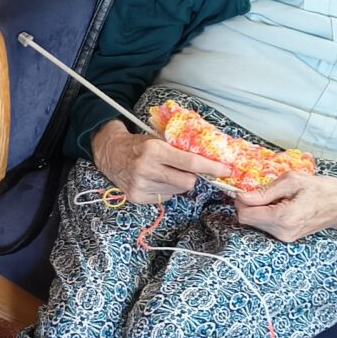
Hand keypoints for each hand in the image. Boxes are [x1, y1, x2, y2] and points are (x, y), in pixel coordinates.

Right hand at [89, 122, 220, 202]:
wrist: (110, 154)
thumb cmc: (139, 144)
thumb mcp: (158, 139)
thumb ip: (180, 149)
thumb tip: (210, 159)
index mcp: (154, 150)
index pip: (191, 163)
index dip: (211, 168)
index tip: (226, 170)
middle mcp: (147, 169)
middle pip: (187, 183)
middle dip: (193, 178)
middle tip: (188, 171)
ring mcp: (141, 185)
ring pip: (177, 191)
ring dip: (178, 183)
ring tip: (165, 173)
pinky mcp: (137, 197)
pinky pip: (165, 197)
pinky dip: (166, 190)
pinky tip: (155, 180)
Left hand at [234, 170, 336, 241]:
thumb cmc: (323, 189)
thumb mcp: (293, 180)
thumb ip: (265, 191)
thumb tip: (241, 196)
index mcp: (283, 218)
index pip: (245, 215)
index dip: (241, 200)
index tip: (246, 188)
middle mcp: (282, 232)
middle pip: (248, 220)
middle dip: (249, 204)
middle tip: (262, 190)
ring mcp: (285, 237)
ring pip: (256, 223)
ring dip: (259, 209)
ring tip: (278, 197)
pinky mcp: (287, 237)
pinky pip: (266, 225)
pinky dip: (267, 214)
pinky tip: (282, 205)